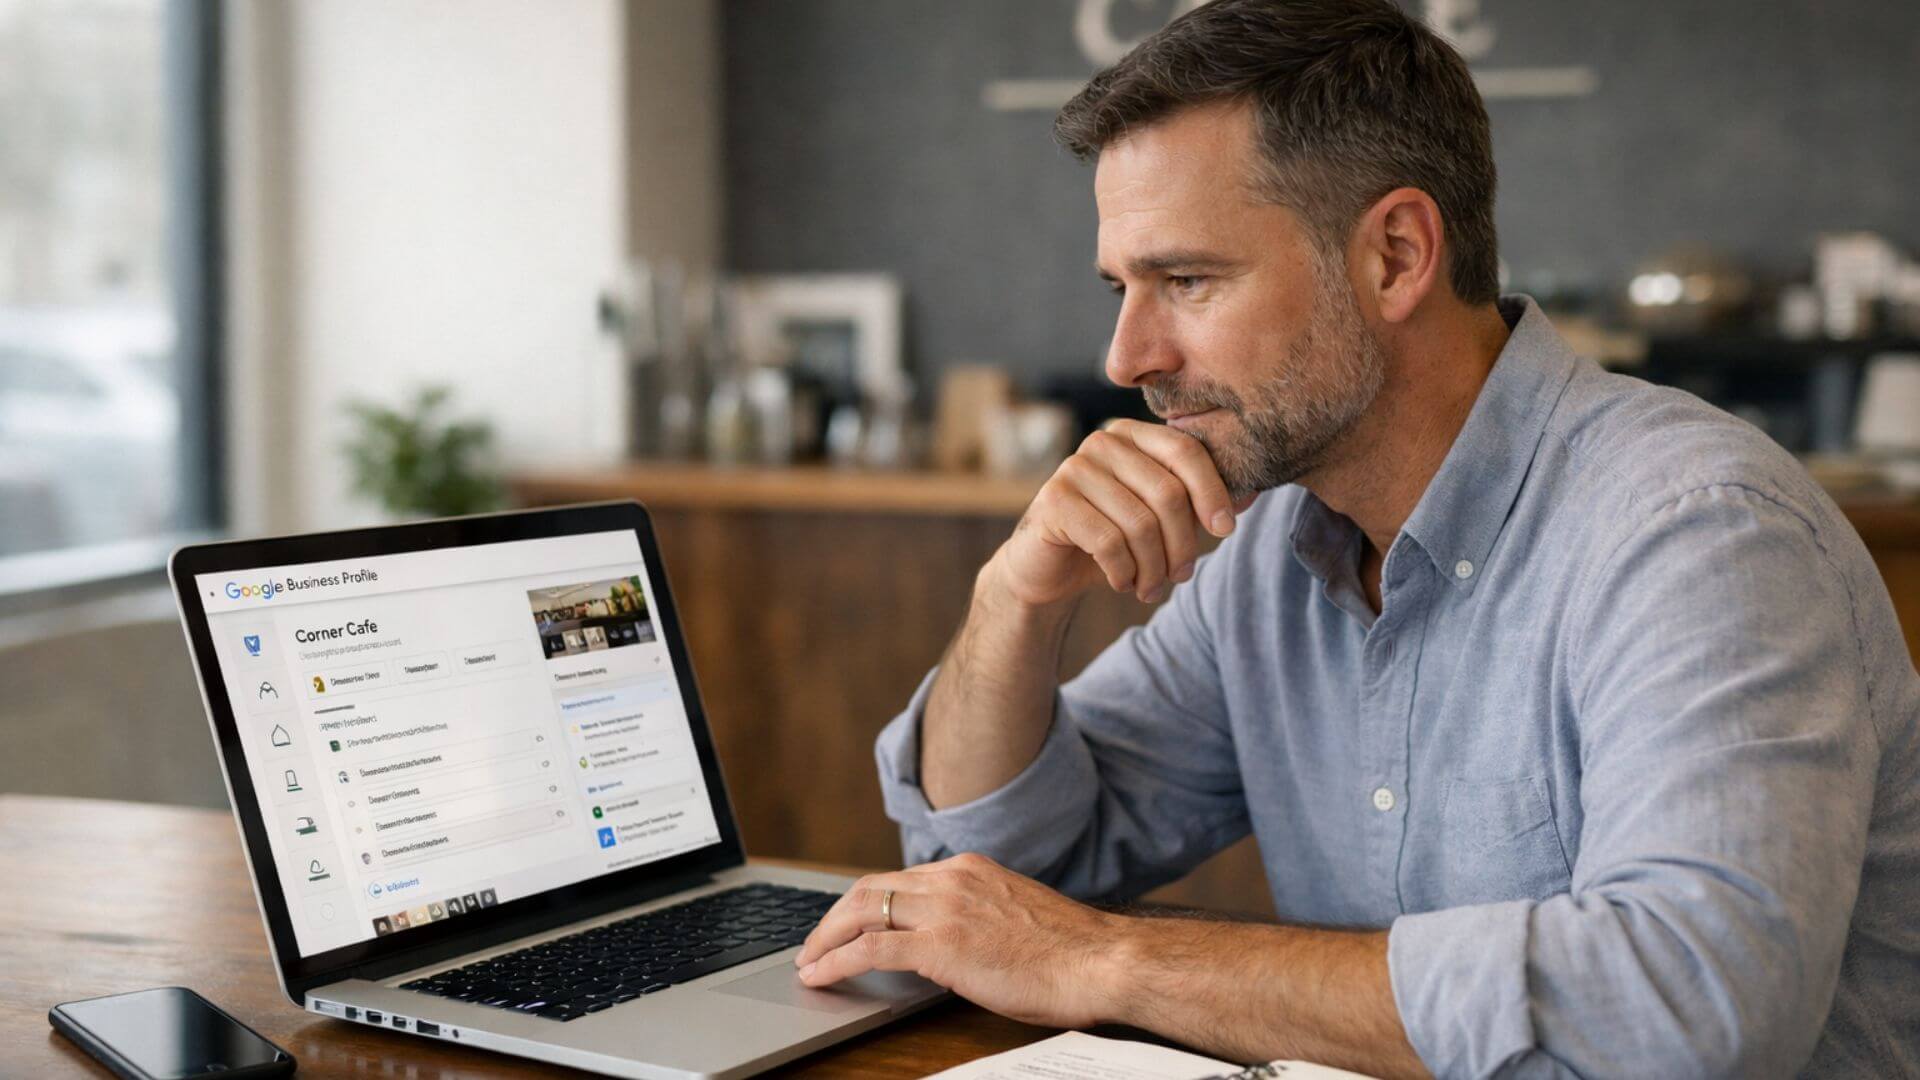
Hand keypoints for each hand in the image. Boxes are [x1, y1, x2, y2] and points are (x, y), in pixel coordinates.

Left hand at [794, 853, 1127, 1027]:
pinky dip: (837, 961)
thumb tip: (951, 944)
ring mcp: (946, 908)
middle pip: (870, 888)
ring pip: (862, 911)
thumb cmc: (1070, 953)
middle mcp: (953, 879)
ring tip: (808, 962)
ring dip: (825, 938)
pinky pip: (871, 949)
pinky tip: (821, 976)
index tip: (846, 924)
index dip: (863, 903)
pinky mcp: (941, 944)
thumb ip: (977, 918)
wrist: (1100, 962)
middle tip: (813, 944)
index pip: (899, 880)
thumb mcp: (1014, 918)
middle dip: (833, 918)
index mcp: (970, 869)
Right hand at [993, 419, 1245, 608]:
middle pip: (1167, 492)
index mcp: (1133, 435)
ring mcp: (1074, 468)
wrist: (1048, 569)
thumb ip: (1199, 503)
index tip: (1225, 530)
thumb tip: (1251, 494)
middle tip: (1181, 575)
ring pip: (1140, 524)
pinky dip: (1123, 572)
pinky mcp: (1054, 500)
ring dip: (1154, 568)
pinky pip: (1109, 542)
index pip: (1186, 451)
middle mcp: (1102, 442)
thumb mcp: (1160, 521)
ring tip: (1151, 588)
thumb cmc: (1111, 539)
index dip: (1212, 492)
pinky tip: (1122, 583)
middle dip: (1182, 544)